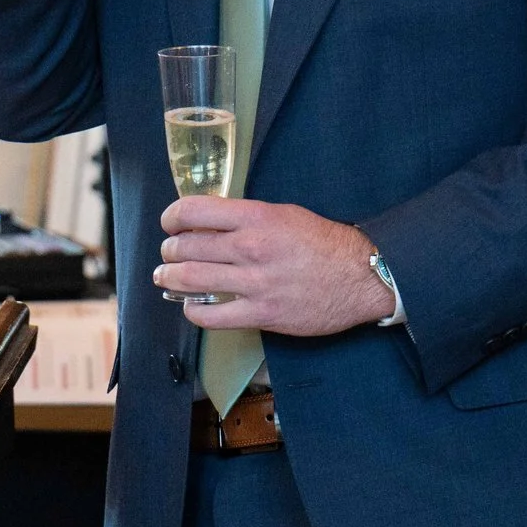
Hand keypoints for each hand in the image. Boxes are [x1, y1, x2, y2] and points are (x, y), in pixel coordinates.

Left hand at [153, 197, 392, 336]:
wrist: (360, 276)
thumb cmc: (324, 242)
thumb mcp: (285, 214)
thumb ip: (247, 218)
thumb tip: (212, 224)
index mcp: (255, 217)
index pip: (194, 210)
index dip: (172, 216)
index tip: (170, 223)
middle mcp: (250, 247)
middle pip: (187, 247)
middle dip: (169, 250)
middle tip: (168, 253)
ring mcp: (254, 283)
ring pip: (192, 280)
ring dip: (171, 278)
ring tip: (166, 277)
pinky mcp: (262, 314)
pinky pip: (213, 316)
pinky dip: (194, 310)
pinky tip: (191, 306)